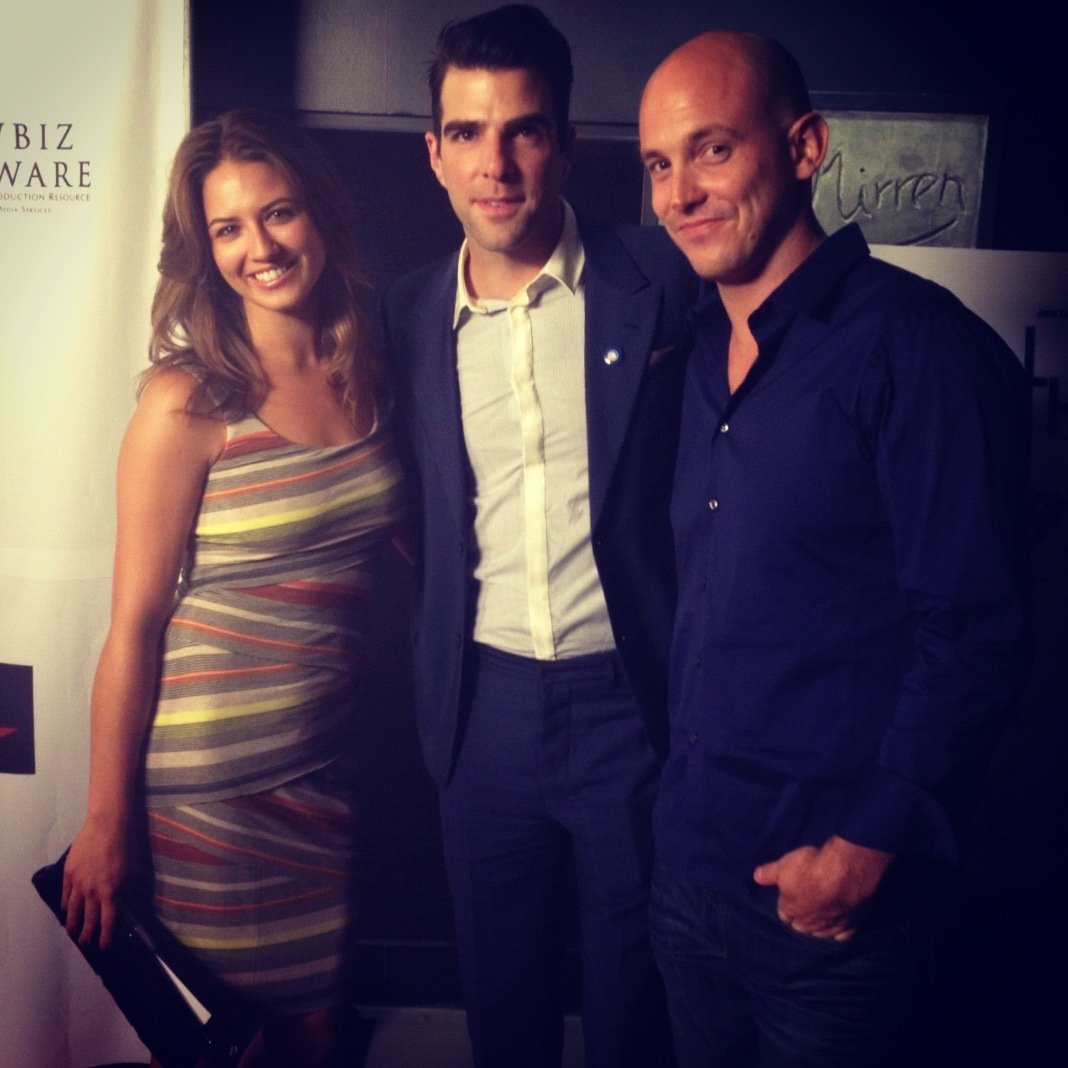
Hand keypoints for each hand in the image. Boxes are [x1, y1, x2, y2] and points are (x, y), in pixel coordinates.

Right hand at [60, 817, 128, 948]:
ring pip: (73, 910)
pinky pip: (64, 894)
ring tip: (72, 933)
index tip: (104, 947)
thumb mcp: (136, 871)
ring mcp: (78, 883)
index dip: (106, 937)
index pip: (108, 922)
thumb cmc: (127, 845)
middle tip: (86, 944)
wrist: (107, 825)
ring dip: (72, 924)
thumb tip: (131, 906)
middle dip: (87, 934)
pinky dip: (64, 905)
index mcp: (112, 892)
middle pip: (89, 919)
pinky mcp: (69, 873)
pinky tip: (64, 911)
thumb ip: (132, 891)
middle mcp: (93, 892)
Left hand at [752, 835, 892, 940]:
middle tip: (804, 908)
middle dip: (800, 920)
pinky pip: (844, 935)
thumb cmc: (809, 868)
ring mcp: (831, 926)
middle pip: (802, 927)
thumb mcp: (783, 865)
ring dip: (819, 928)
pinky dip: (841, 933)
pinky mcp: (852, 925)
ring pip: (821, 933)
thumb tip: (756, 877)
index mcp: (791, 910)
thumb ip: (769, 873)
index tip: (787, 900)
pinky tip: (840, 930)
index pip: (784, 915)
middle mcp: (810, 924)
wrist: (844, 872)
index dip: (785, 907)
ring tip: (820, 919)